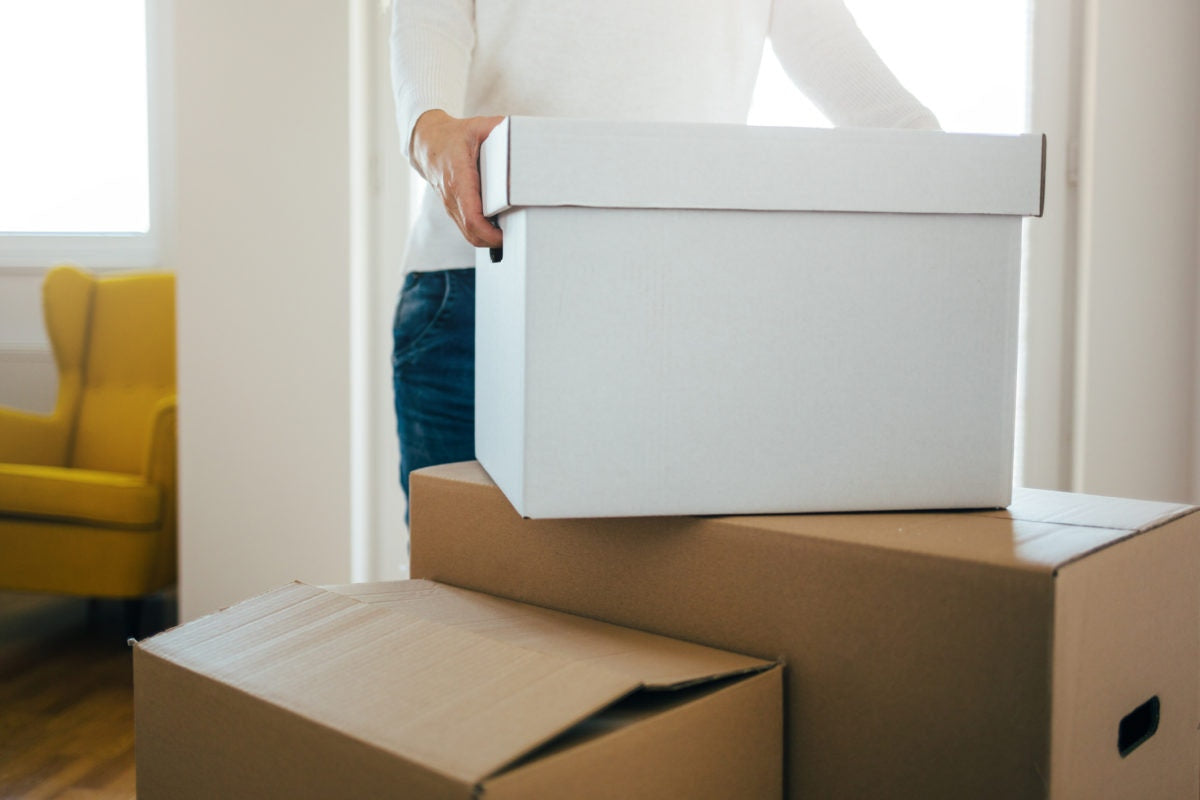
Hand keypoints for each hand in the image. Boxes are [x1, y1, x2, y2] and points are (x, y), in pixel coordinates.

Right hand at [410, 109, 504, 248]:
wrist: (427, 143)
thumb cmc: (453, 136)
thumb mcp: (478, 127)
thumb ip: (500, 129)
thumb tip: (524, 133)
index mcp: (459, 178)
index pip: (472, 217)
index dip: (490, 233)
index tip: (507, 234)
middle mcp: (452, 197)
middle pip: (471, 233)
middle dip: (493, 241)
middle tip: (515, 237)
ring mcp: (450, 205)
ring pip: (468, 234)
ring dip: (488, 240)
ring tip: (509, 235)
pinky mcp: (453, 209)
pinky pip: (466, 228)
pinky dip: (482, 233)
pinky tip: (497, 228)